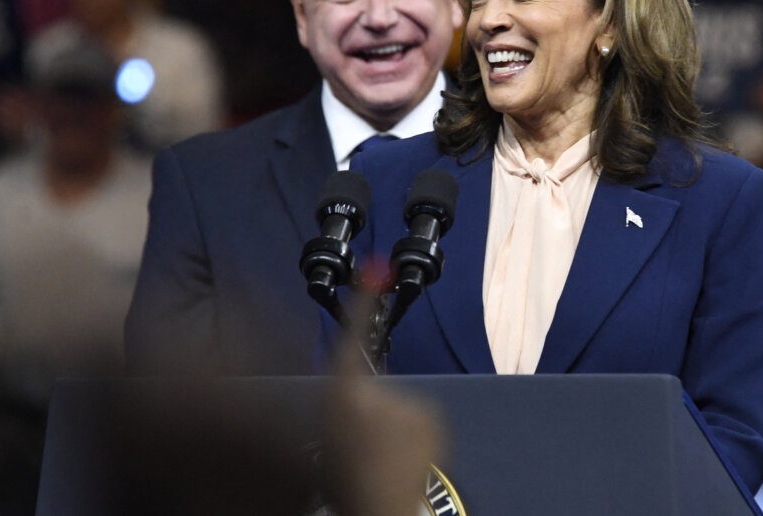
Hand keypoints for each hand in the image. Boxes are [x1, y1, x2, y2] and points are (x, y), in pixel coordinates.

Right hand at [322, 292, 443, 515]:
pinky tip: (400, 455)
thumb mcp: (328, 434)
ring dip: (392, 419)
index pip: (351, 340)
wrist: (379, 509)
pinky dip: (412, 429)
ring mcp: (411, 406)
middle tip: (361, 440)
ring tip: (380, 454)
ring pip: (398, 401)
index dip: (363, 302)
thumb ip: (342, 401)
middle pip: (375, 382)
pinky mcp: (434, 419)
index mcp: (344, 398)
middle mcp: (380, 395)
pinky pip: (418, 415)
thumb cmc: (346, 479)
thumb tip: (355, 384)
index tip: (375, 270)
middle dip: (370, 402)